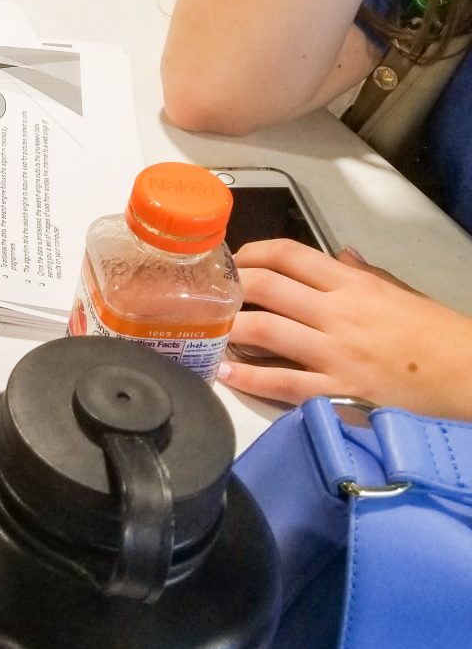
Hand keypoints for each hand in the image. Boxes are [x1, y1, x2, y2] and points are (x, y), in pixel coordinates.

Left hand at [218, 239, 471, 420]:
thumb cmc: (439, 338)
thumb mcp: (403, 294)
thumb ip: (364, 274)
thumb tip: (337, 255)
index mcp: (355, 285)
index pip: (289, 255)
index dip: (250, 253)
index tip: (233, 262)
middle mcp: (339, 315)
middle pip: (266, 287)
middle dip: (230, 287)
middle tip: (211, 295)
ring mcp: (336, 355)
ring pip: (264, 332)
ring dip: (229, 329)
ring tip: (210, 331)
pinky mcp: (337, 394)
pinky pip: (281, 383)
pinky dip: (246, 378)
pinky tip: (223, 373)